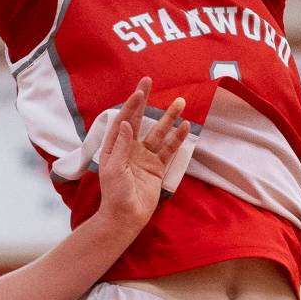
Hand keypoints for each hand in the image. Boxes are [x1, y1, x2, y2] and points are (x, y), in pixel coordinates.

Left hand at [97, 77, 189, 233]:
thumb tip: (126, 123)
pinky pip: (169, 150)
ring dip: (169, 118)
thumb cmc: (115, 194)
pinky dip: (178, 139)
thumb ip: (121, 146)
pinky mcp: (157, 167)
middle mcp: (129, 148)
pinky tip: (186, 127)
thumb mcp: (114, 169)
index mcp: (114, 146)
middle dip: (145, 101)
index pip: (123, 120)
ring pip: (159, 132)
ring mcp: (144, 157)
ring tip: (180, 101)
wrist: (126, 217)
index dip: (131, 105)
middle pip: (139, 120)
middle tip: (149, 81)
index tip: (139, 91)